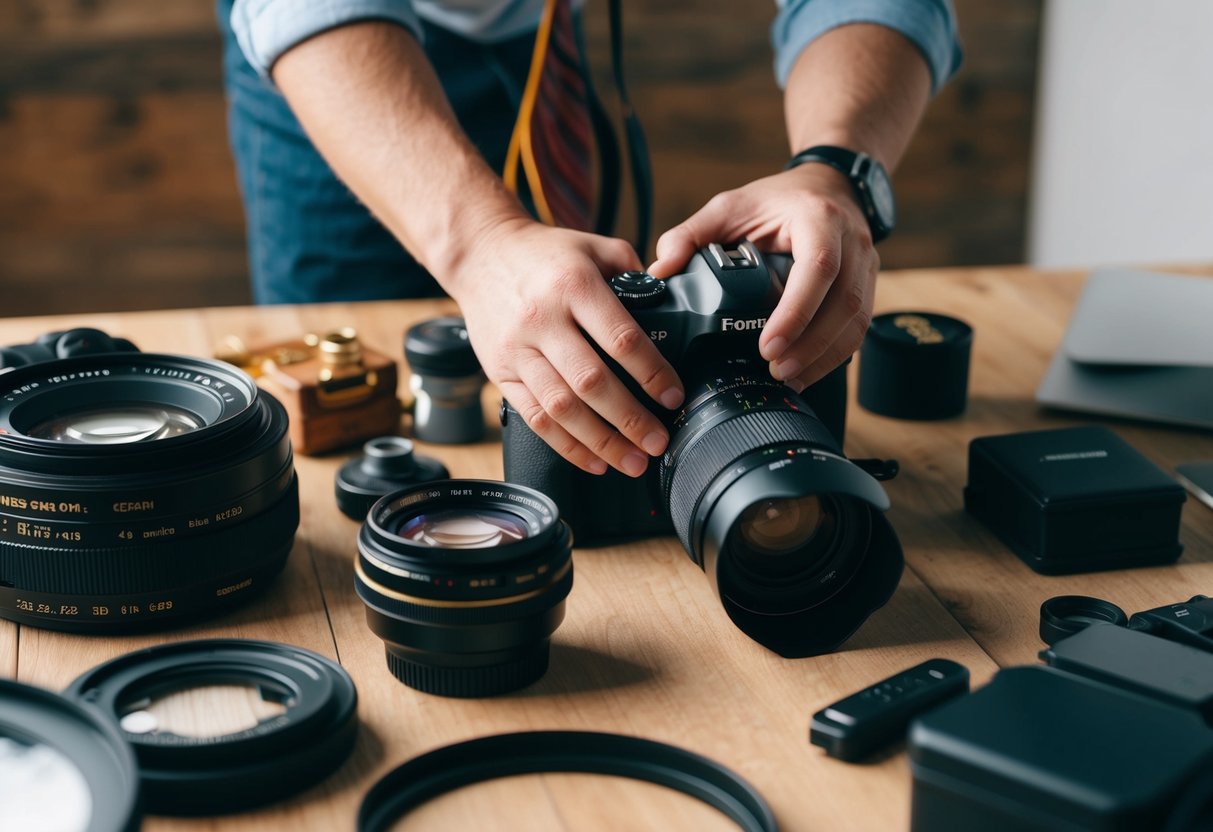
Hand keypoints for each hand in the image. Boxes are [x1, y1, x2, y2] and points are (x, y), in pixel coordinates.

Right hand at [446, 217, 684, 476]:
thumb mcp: (593, 246)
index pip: (621, 338)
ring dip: (601, 442)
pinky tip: (592, 460)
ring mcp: (518, 349)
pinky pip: (534, 417)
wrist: (480, 253)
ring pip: (562, 407)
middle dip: (630, 419)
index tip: (672, 397)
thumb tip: (670, 302)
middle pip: (592, 381)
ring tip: (631, 461)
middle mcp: (543, 319)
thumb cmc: (542, 254)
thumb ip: (632, 270)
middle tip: (658, 442)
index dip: (652, 373)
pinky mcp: (500, 372)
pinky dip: (565, 444)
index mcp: (574, 286)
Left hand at [647, 164, 878, 392]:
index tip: (768, 345)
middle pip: (844, 303)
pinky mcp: (868, 286)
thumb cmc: (778, 200)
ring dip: (824, 356)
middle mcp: (851, 242)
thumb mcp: (731, 206)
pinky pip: (858, 328)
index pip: (818, 267)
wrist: (830, 185)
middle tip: (776, 372)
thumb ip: (692, 234)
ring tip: (789, 380)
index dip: (797, 311)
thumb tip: (660, 269)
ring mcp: (866, 265)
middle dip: (811, 345)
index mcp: (818, 218)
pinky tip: (806, 373)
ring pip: (856, 320)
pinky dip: (834, 355)